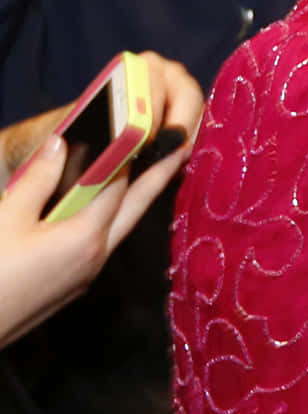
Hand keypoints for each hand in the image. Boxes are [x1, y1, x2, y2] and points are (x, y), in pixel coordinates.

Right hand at [0, 53, 201, 346]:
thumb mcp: (6, 219)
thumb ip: (37, 180)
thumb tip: (61, 143)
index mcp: (86, 236)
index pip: (118, 185)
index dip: (130, 154)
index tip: (149, 128)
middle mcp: (96, 256)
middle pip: (135, 208)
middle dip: (159, 177)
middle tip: (183, 148)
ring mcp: (86, 275)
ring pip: (120, 228)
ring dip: (135, 200)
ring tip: (149, 173)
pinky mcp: (72, 286)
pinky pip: (101, 243)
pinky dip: (109, 220)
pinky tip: (102, 210)